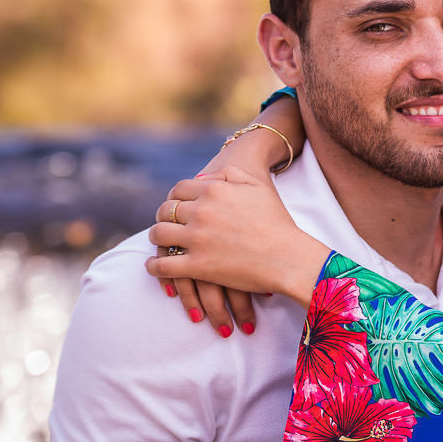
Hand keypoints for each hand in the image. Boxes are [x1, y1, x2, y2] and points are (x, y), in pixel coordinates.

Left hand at [146, 166, 330, 307]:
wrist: (288, 257)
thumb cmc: (278, 223)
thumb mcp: (258, 187)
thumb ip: (230, 175)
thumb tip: (206, 177)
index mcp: (215, 190)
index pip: (179, 189)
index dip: (174, 197)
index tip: (176, 205)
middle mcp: (202, 211)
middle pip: (166, 210)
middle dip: (163, 216)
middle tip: (166, 222)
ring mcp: (197, 239)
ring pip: (159, 234)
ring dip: (156, 238)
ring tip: (160, 242)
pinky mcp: (197, 265)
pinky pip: (163, 265)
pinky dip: (154, 266)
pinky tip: (154, 266)